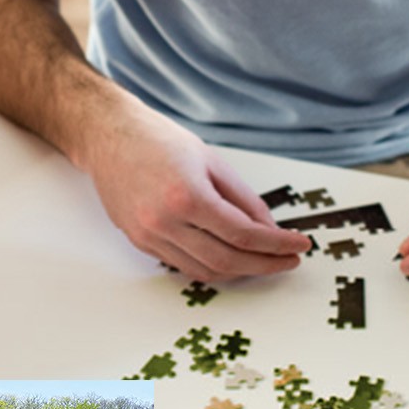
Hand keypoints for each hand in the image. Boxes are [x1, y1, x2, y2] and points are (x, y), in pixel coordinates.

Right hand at [81, 102, 309, 280]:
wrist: (109, 137)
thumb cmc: (158, 141)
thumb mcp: (212, 161)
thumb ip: (244, 199)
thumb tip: (269, 229)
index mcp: (187, 196)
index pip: (244, 234)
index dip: (277, 244)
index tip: (300, 246)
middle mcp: (165, 222)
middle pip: (227, 260)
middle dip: (265, 265)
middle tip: (288, 261)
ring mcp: (149, 236)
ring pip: (205, 270)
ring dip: (239, 271)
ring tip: (263, 261)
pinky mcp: (140, 242)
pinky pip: (183, 265)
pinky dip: (211, 266)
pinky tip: (229, 257)